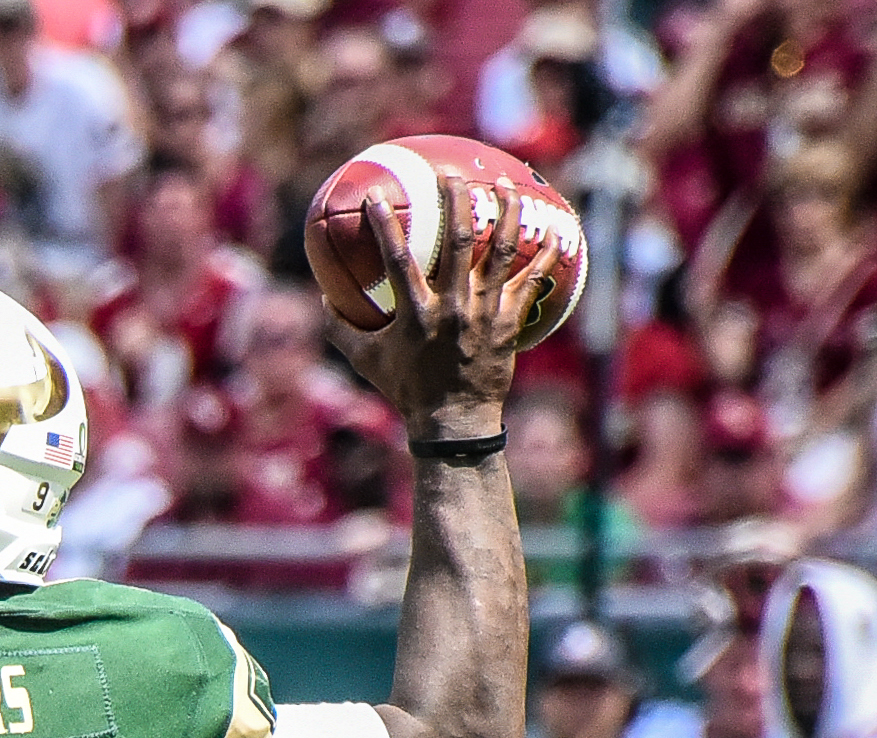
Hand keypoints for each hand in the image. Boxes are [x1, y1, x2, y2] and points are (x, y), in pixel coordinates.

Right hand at [331, 187, 564, 443]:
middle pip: (457, 242)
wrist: (452, 421)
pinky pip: (530, 281)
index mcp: (414, 313)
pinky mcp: (508, 321)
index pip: (396, 260)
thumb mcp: (366, 361)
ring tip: (506, 187)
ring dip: (505, 216)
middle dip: (455, 203)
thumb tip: (322, 300)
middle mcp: (451, 306)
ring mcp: (483, 311)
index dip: (384, 227)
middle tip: (454, 176)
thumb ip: (342, 329)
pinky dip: (544, 255)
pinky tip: (554, 231)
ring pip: (500, 252)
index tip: (375, 198)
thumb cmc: (405, 390)